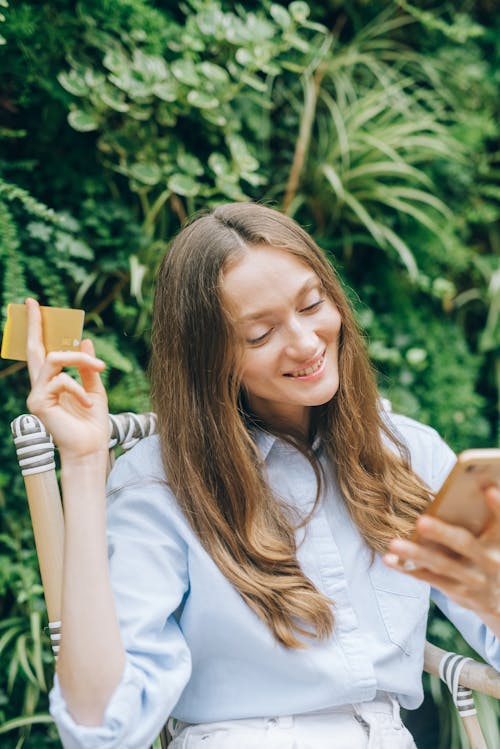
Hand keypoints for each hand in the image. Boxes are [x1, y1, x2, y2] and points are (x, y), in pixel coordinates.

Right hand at [25, 298, 109, 461]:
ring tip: (99, 370)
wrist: (91, 449)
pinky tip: (88, 404)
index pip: (42, 352)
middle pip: (34, 349)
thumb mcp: (95, 390)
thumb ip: (88, 368)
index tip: (35, 306)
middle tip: (33, 303)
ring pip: (55, 359)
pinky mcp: (38, 403)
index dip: (37, 329)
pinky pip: (62, 380)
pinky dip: (80, 389)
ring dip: (80, 360)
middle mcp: (40, 387)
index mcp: (53, 383)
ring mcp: (37, 395)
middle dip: (33, 325)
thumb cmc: (92, 424)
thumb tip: (85, 341)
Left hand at [384, 486, 499, 623]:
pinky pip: (429, 578)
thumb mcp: (495, 540)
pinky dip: (407, 568)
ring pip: (442, 565)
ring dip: (416, 554)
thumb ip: (487, 518)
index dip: (498, 507)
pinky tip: (390, 559)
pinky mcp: (457, 593)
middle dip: (442, 533)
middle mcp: (491, 562)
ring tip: (394, 543)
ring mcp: (474, 581)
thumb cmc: (491, 556)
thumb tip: (476, 485)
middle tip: (421, 522)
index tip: (489, 489)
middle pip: (465, 544)